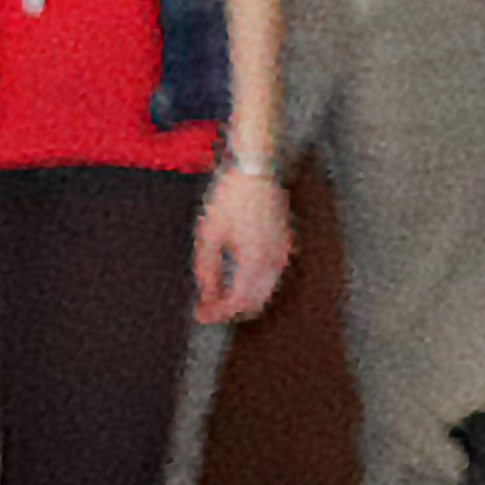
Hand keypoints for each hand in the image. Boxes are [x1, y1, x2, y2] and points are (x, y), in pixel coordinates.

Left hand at [190, 166, 292, 322]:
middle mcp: (275, 260)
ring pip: (266, 288)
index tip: (199, 313)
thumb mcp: (208, 235)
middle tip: (207, 308)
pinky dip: (255, 282)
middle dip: (230, 309)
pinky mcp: (285, 240)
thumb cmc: (228, 199)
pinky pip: (272, 273)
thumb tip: (206, 294)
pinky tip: (237, 275)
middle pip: (256, 301)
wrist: (254, 170)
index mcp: (255, 262)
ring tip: (218, 293)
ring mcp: (283, 250)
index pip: (238, 302)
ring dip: (243, 296)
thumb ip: (207, 270)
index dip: (217, 312)